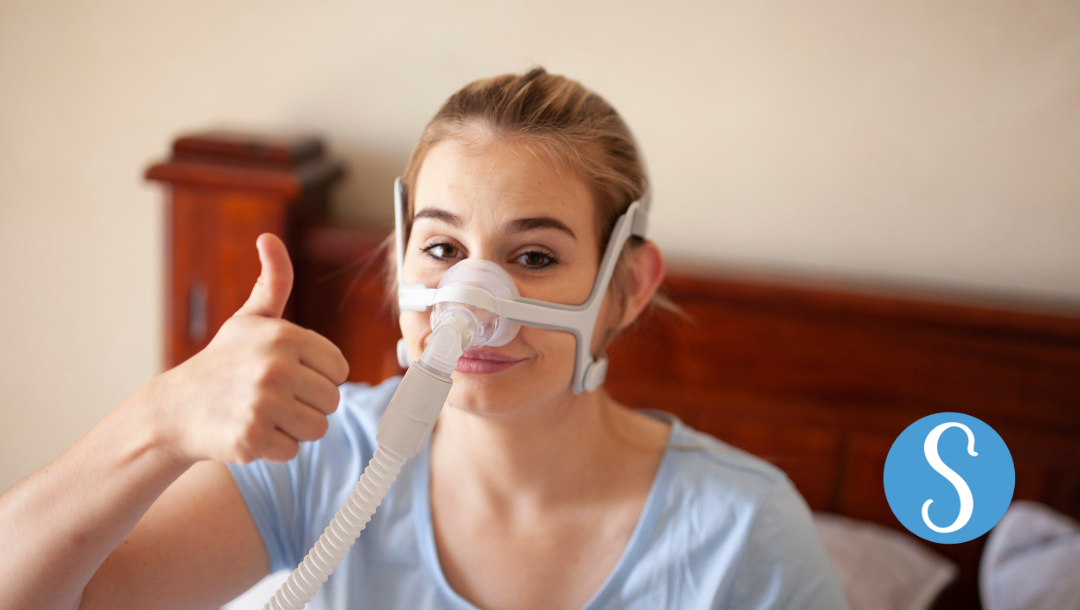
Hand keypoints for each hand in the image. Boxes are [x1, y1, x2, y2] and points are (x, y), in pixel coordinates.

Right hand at [148, 233, 349, 464]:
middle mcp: (276, 367)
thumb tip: (269, 238)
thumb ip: (273, 281)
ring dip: (292, 428)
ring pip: (317, 428)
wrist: (174, 410)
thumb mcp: (249, 319)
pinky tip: (248, 431)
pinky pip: (292, 451)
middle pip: (332, 401)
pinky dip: (273, 449)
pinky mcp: (252, 438)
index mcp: (285, 335)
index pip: (340, 369)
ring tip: (261, 413)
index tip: (287, 373)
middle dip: (306, 404)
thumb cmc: (221, 363)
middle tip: (270, 397)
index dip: (317, 375)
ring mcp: (263, 404)